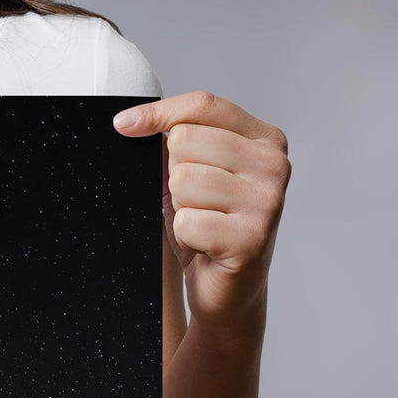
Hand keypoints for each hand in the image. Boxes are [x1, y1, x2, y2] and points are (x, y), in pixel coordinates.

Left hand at [114, 91, 289, 331]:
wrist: (228, 291)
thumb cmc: (208, 228)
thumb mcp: (191, 175)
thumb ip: (175, 143)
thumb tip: (130, 121)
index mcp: (265, 139)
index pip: (203, 106)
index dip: (158, 113)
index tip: (123, 124)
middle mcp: (274, 164)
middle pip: (185, 141)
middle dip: (174, 175)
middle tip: (195, 203)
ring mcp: (267, 200)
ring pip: (183, 180)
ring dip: (180, 207)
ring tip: (202, 223)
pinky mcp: (251, 238)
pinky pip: (187, 221)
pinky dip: (184, 236)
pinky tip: (205, 245)